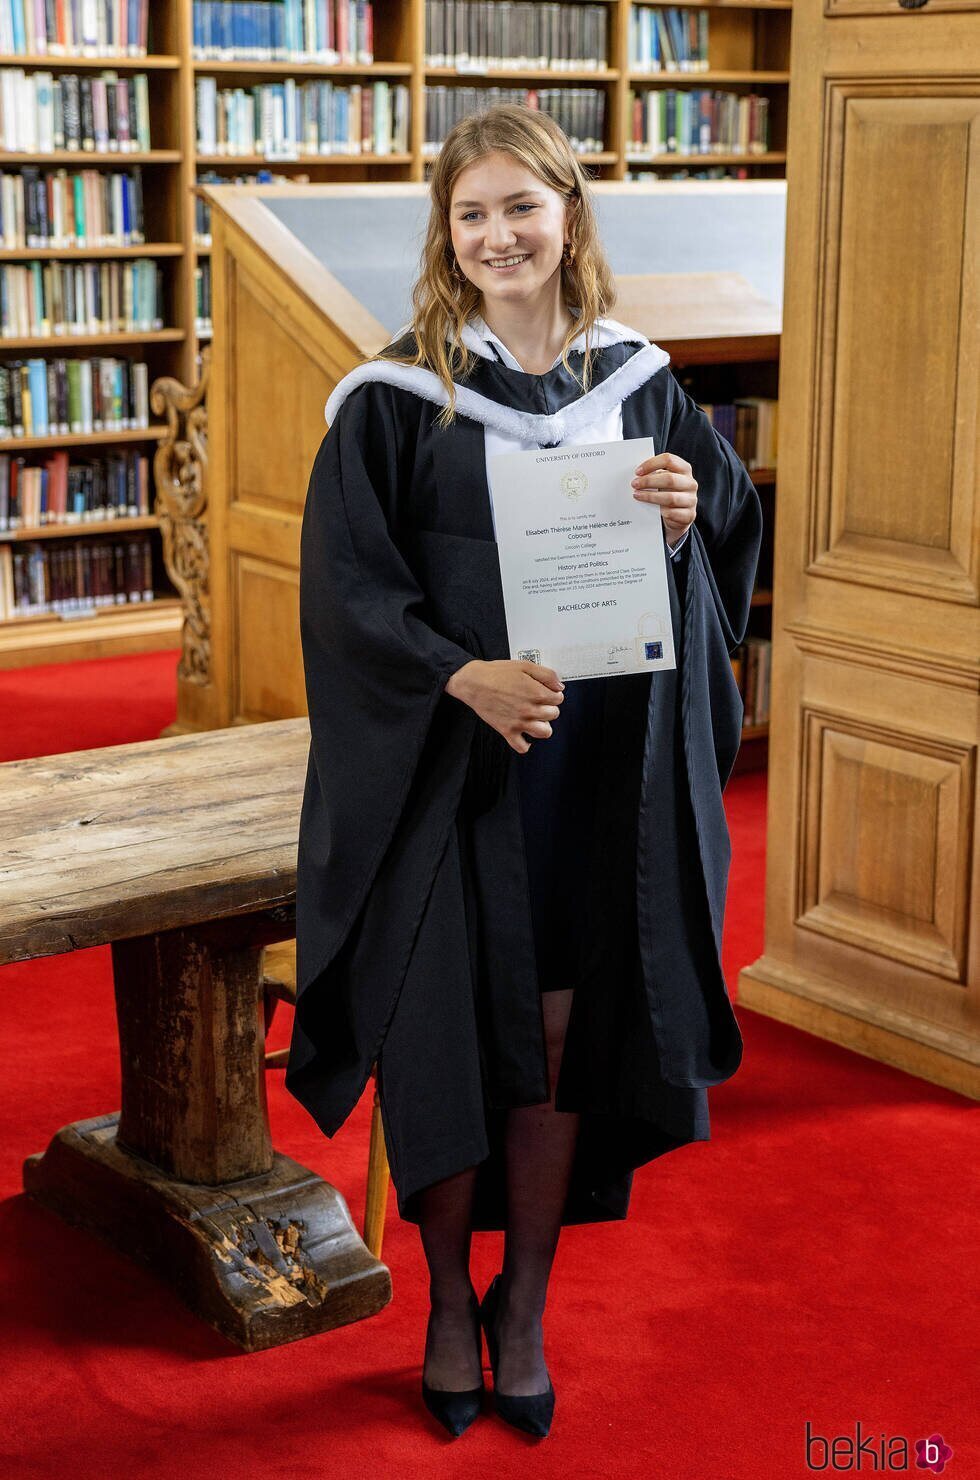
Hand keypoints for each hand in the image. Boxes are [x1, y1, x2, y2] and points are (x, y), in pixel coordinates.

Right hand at [445, 659, 564, 753]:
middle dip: (549, 707)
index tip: (546, 692)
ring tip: (535, 718)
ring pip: (545, 732)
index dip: (553, 694)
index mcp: (536, 693)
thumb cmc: (497, 673)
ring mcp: (519, 723)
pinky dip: (525, 744)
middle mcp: (529, 710)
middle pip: (554, 714)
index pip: (558, 699)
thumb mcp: (525, 665)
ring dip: (543, 725)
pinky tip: (524, 734)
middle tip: (539, 703)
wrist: (473, 682)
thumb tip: (559, 687)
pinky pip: (522, 747)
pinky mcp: (507, 731)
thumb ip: (547, 675)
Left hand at [631, 452, 697, 547]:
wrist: (678, 515)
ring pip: (670, 498)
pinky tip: (652, 511)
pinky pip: (673, 513)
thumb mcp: (663, 480)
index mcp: (684, 469)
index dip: (651, 464)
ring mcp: (691, 500)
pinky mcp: (689, 515)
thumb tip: (637, 474)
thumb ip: (654, 474)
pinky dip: (661, 512)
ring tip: (637, 496)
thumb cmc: (667, 493)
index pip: (669, 460)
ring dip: (650, 497)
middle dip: (649, 481)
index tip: (638, 472)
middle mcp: (690, 483)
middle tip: (635, 484)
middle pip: (670, 479)